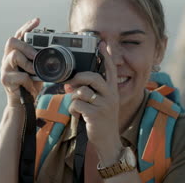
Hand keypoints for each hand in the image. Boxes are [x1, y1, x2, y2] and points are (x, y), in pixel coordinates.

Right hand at [0, 18, 42, 105]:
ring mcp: (5, 69)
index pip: (19, 35)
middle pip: (12, 41)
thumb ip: (41, 60)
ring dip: (28, 63)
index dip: (27, 27)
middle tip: (37, 55)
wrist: (22, 103)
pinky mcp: (5, 80)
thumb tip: (57, 50)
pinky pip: (19, 75)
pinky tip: (31, 86)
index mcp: (15, 53)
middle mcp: (7, 58)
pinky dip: (29, 80)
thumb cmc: (30, 84)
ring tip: (35, 72)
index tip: (38, 20)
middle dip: (26, 46)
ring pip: (14, 56)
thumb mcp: (38, 69)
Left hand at [65, 41, 122, 165]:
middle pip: (94, 77)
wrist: (108, 141)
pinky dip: (73, 108)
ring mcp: (104, 105)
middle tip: (72, 83)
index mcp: (113, 90)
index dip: (106, 56)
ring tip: (76, 102)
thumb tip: (71, 82)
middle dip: (79, 77)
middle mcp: (111, 95)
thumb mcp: (101, 103)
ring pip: (83, 91)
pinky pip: (77, 104)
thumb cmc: (101, 119)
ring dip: (74, 96)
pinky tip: (77, 114)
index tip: (102, 43)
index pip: (110, 69)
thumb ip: (91, 91)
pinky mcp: (96, 115)